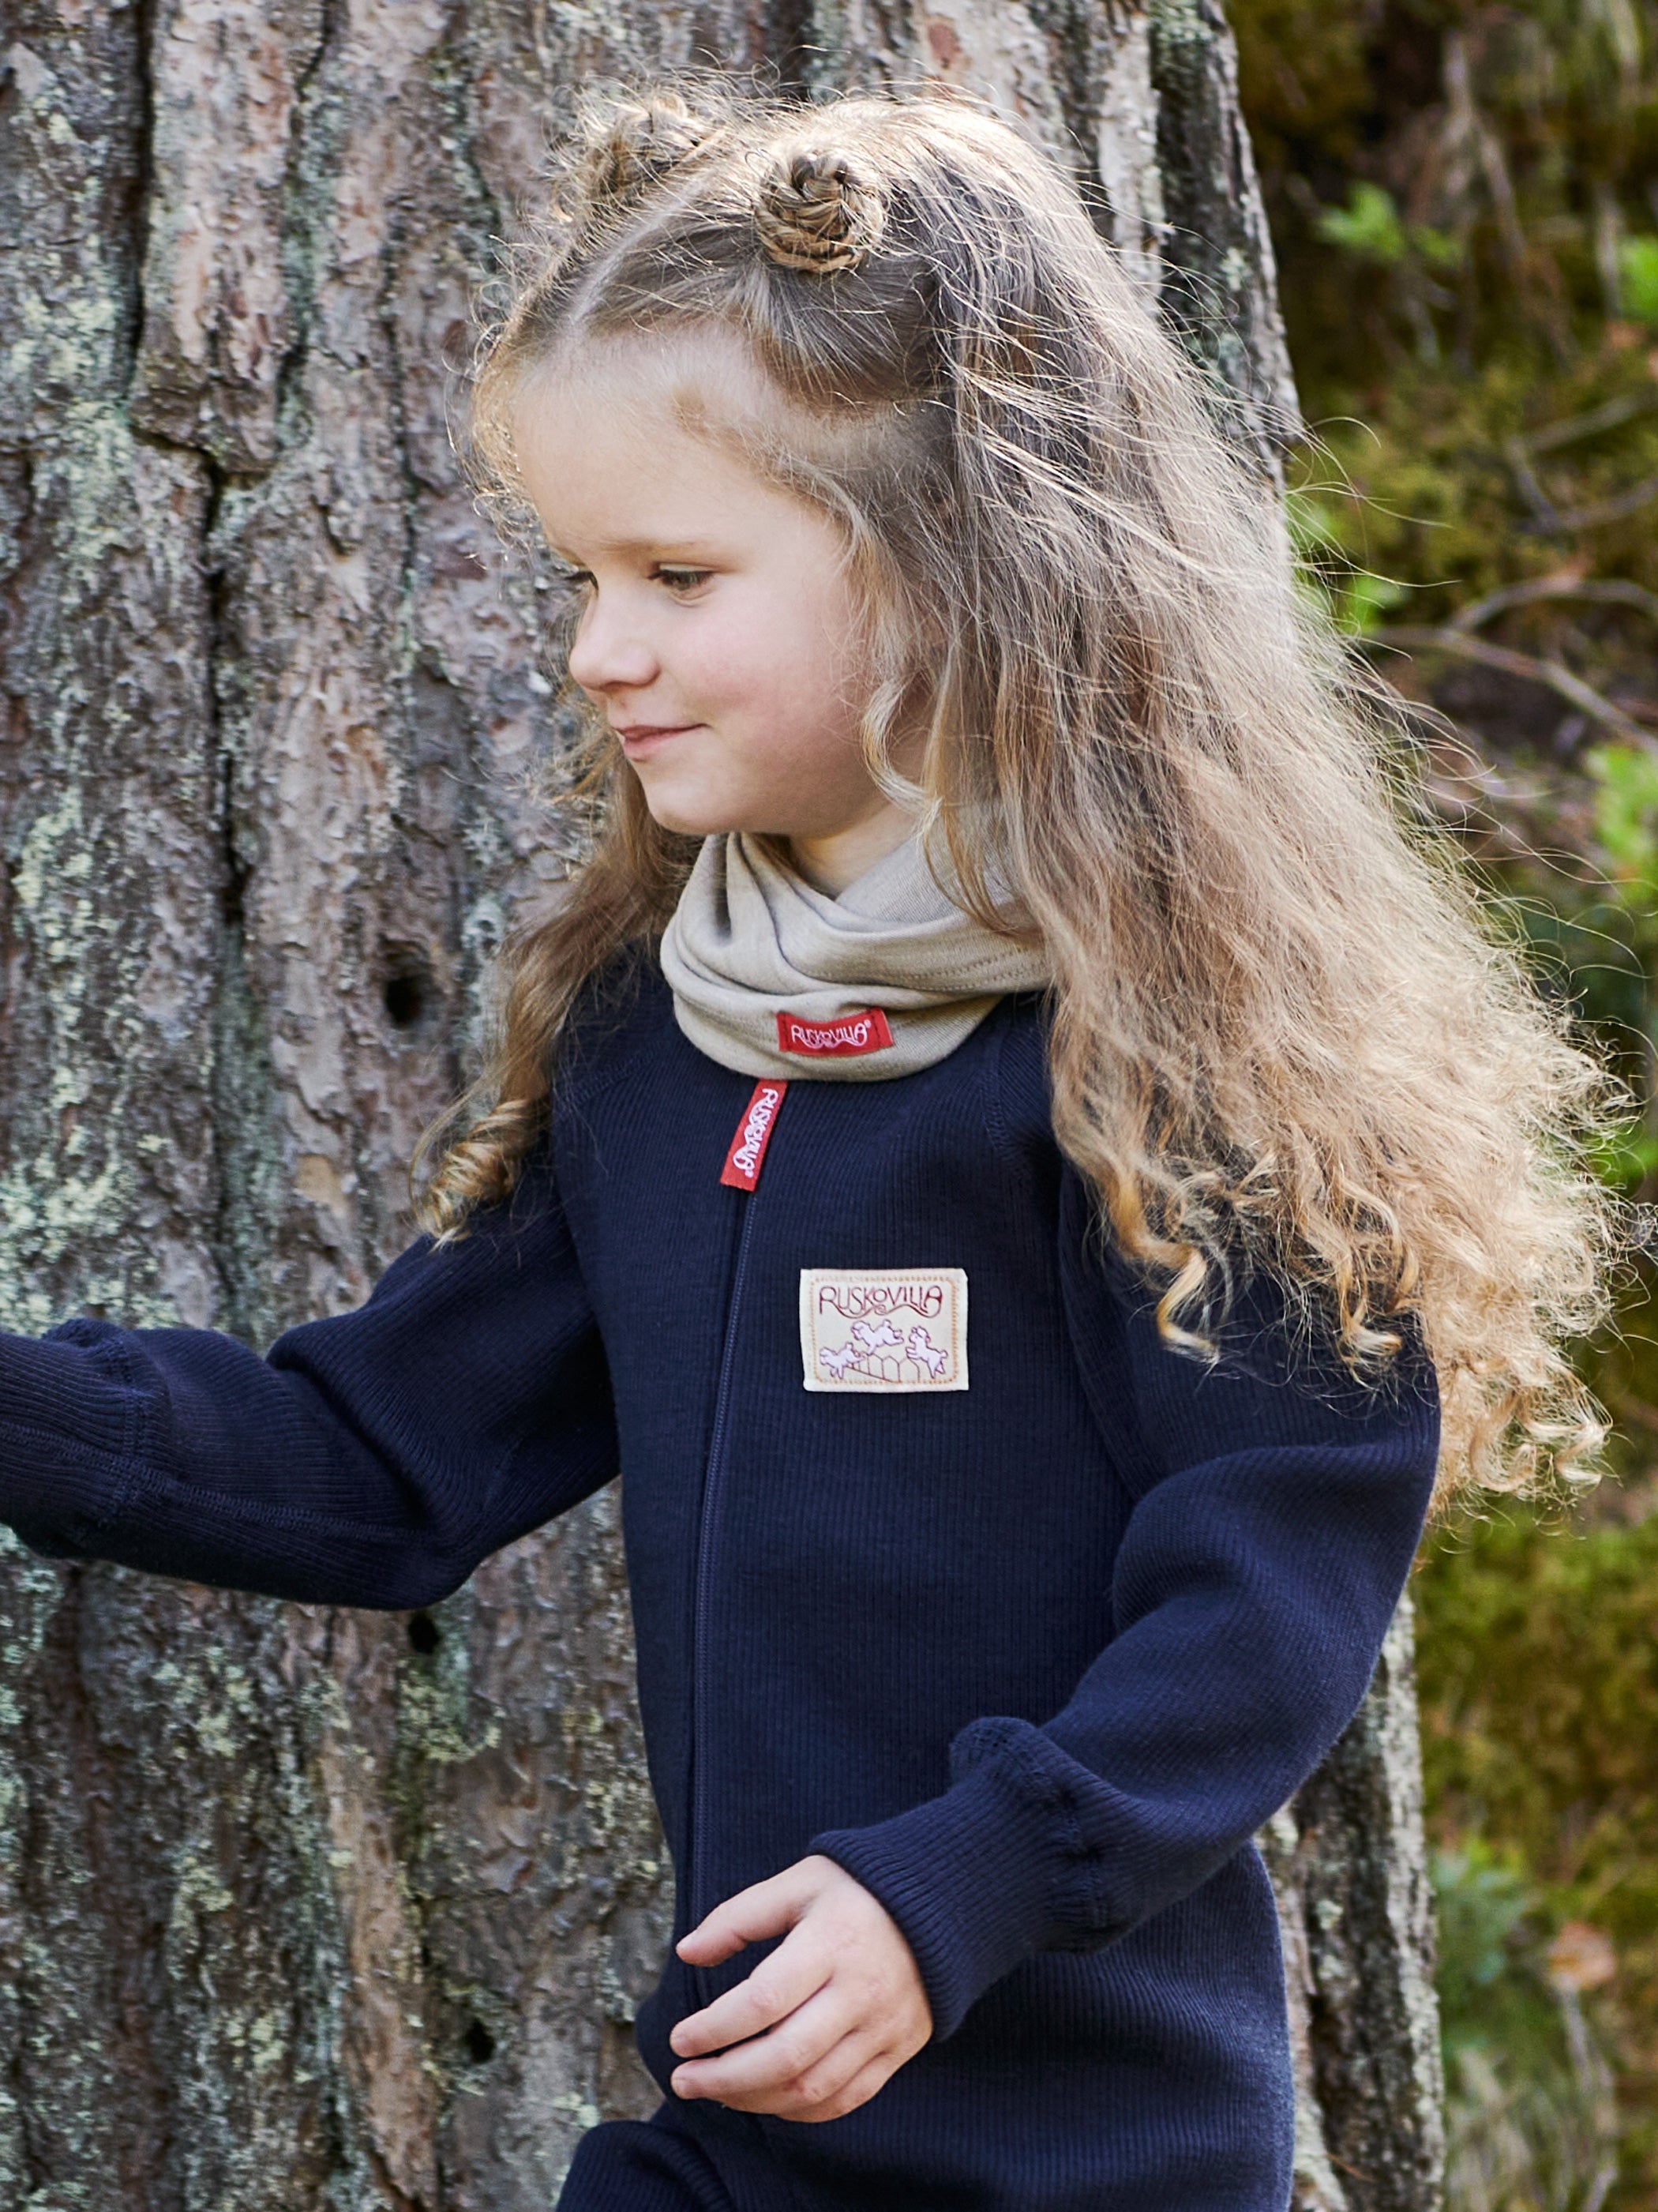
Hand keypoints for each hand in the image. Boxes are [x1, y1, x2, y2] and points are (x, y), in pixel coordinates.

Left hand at [668, 1853, 931, 2121]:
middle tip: (684, 2079)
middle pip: (785, 2058)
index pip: (763, 2001)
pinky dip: (799, 2111)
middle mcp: (860, 1992)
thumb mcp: (799, 1883)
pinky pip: (845, 2100)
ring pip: (812, 2090)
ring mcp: (883, 2028)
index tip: (679, 2038)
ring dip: (754, 2101)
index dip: (714, 2029)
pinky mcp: (898, 2051)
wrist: (941, 1904)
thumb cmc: (858, 1889)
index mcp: (832, 1943)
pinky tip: (766, 2099)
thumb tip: (687, 1951)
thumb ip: (740, 1916)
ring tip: (716, 2091)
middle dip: (724, 2079)